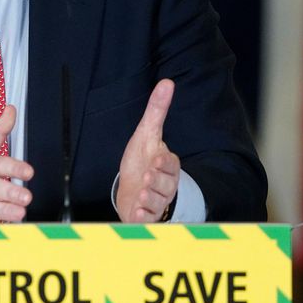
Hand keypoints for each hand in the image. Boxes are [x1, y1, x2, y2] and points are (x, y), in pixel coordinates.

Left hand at [116, 79, 179, 222]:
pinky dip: (143, 217)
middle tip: (149, 178)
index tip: (157, 158)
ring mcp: (155, 202)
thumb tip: (167, 83)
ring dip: (151, 199)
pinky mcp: (145, 216)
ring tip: (142, 194)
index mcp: (166, 165)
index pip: (170, 164)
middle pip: (166, 184)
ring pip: (158, 202)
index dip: (165, 162)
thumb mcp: (147, 133)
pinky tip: (137, 213)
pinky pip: (147, 219)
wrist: (131, 187)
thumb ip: (157, 110)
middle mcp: (164, 185)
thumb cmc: (142, 159)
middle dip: (158, 182)